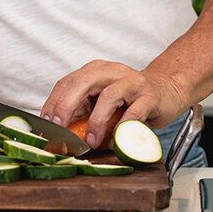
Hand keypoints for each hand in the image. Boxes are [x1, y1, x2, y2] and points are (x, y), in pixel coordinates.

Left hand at [40, 60, 185, 148]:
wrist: (166, 90)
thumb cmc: (129, 99)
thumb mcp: (101, 102)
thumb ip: (82, 112)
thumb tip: (57, 134)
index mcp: (95, 71)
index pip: (67, 82)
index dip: (53, 103)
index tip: (46, 124)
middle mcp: (111, 71)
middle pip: (83, 82)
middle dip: (67, 106)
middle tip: (60, 130)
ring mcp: (131, 82)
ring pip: (109, 95)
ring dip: (96, 121)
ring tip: (92, 140)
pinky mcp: (149, 95)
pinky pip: (134, 111)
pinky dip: (122, 128)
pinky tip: (116, 141)